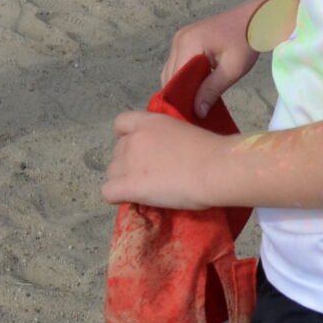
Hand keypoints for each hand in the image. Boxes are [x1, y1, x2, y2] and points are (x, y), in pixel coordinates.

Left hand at [101, 111, 228, 210]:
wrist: (214, 168)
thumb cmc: (210, 151)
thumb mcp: (184, 132)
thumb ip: (166, 139)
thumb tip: (164, 155)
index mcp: (149, 121)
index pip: (120, 123)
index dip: (127, 138)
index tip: (142, 152)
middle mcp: (134, 138)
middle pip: (116, 152)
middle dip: (128, 164)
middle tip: (150, 176)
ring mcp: (129, 161)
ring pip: (111, 173)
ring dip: (124, 181)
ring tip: (146, 191)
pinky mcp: (128, 185)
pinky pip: (108, 193)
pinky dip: (118, 197)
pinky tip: (134, 201)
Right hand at [163, 0, 262, 117]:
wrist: (253, 19)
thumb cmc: (246, 42)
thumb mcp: (232, 70)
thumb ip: (212, 90)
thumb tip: (197, 112)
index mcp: (189, 44)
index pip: (175, 78)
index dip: (180, 98)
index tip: (189, 116)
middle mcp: (179, 39)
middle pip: (170, 76)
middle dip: (180, 94)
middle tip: (194, 113)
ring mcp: (180, 38)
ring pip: (172, 70)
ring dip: (182, 86)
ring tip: (196, 103)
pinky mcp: (185, 39)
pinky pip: (178, 63)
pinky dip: (184, 77)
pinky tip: (197, 88)